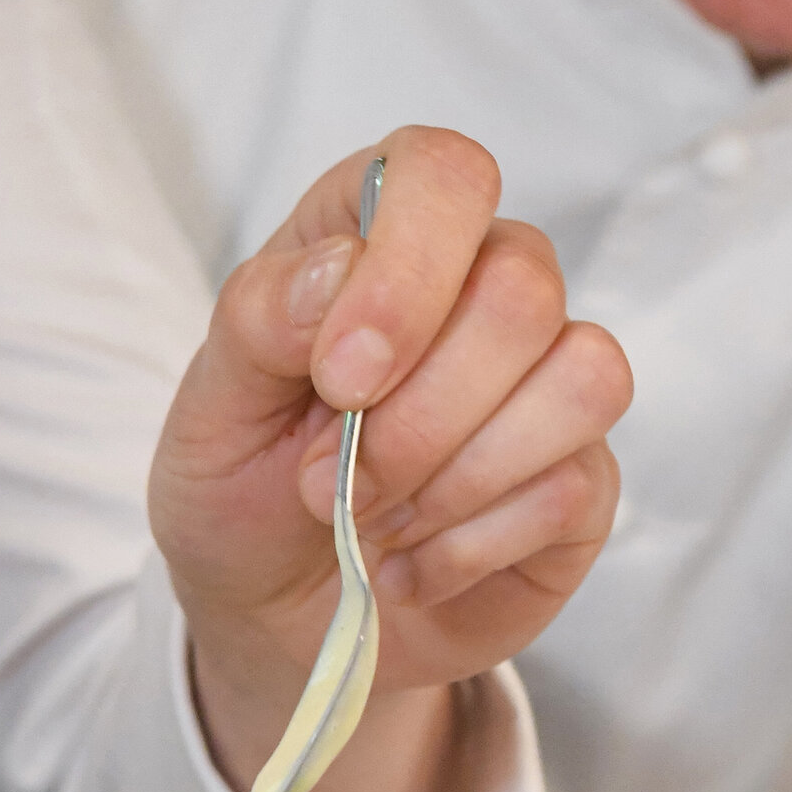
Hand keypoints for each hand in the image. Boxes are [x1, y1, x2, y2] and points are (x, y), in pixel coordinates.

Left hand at [148, 129, 630, 791]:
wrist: (273, 618)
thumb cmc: (243, 488)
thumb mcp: (208, 407)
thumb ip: (259, 319)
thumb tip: (338, 273)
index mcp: (383, 233)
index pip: (448, 173)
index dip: (408, 267)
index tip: (339, 375)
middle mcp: (482, 288)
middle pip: (523, 289)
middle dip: (416, 413)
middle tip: (325, 480)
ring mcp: (546, 384)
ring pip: (583, 378)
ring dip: (455, 476)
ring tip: (371, 519)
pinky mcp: (582, 479)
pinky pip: (575, 484)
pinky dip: (472, 544)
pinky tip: (413, 562)